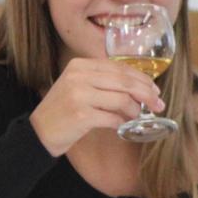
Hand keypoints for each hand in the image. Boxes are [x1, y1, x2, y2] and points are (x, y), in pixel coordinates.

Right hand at [29, 56, 164, 155]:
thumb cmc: (63, 110)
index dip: (141, 78)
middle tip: (159, 104)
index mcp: (80, 65)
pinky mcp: (81, 115)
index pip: (119, 68)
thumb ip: (103, 81)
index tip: (155, 89)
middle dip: (147, 93)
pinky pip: (113, 117)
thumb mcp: (78, 86)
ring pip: (122, 99)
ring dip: (135, 110)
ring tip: (138, 117)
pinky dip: (122, 122)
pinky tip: (123, 125)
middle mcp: (79, 76)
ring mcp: (79, 95)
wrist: (38, 132)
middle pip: (124, 81)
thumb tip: (140, 87)